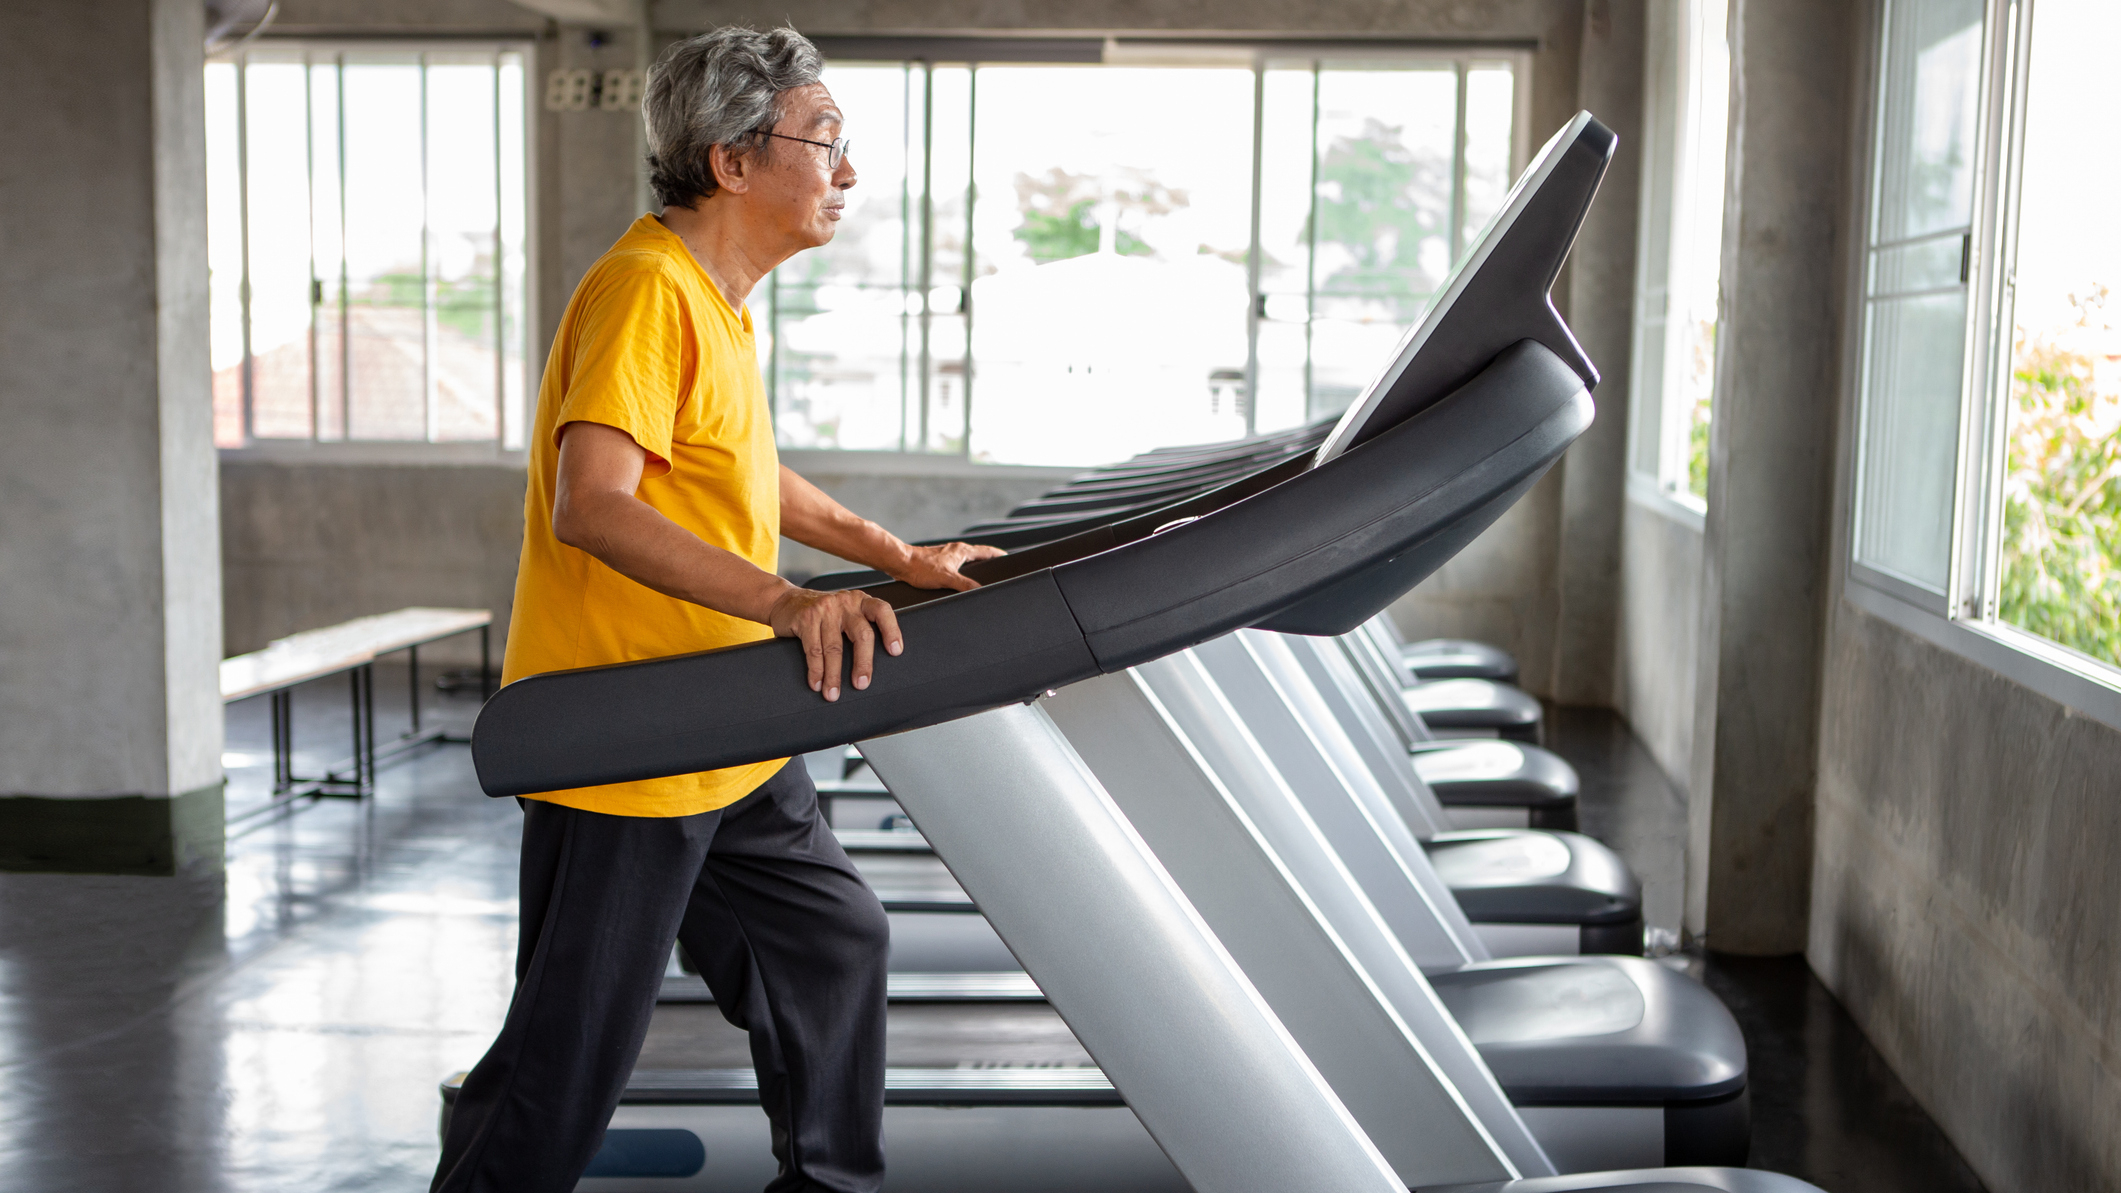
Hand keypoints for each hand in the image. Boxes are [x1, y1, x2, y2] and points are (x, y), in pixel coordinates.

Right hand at [767, 588, 903, 700]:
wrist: (785, 601)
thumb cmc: (823, 613)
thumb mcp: (845, 612)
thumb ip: (861, 625)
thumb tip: (879, 662)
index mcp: (860, 601)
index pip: (882, 611)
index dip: (891, 630)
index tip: (895, 651)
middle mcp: (845, 602)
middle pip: (861, 634)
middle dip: (863, 663)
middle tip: (861, 684)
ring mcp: (825, 609)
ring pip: (834, 647)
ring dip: (833, 675)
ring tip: (833, 693)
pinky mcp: (806, 618)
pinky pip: (813, 650)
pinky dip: (815, 671)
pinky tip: (817, 683)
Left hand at [889, 541, 1006, 591]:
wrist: (901, 563)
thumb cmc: (921, 568)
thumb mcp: (948, 579)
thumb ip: (966, 585)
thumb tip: (980, 591)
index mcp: (961, 551)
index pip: (987, 551)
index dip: (998, 555)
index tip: (1008, 558)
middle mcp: (955, 550)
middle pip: (978, 554)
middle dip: (988, 561)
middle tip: (997, 569)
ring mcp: (946, 555)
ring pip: (965, 559)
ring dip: (974, 565)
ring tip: (980, 576)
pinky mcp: (937, 561)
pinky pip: (955, 565)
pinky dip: (961, 570)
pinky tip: (958, 580)